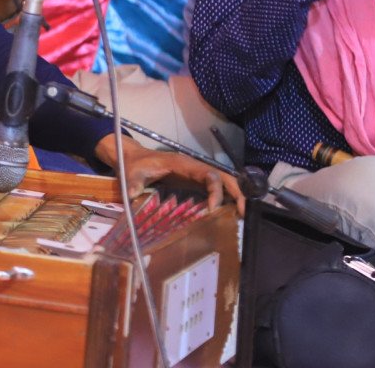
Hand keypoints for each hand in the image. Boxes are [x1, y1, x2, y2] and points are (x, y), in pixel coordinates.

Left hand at [95, 136, 244, 214]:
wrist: (133, 158)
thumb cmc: (134, 165)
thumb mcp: (131, 174)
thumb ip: (133, 184)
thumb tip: (132, 195)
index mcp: (183, 164)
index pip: (208, 174)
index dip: (215, 190)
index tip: (212, 209)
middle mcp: (194, 167)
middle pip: (223, 176)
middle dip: (236, 192)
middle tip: (243, 213)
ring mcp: (196, 174)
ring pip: (222, 181)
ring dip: (234, 195)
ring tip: (241, 215)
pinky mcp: (194, 182)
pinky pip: (214, 188)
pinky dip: (225, 198)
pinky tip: (229, 213)